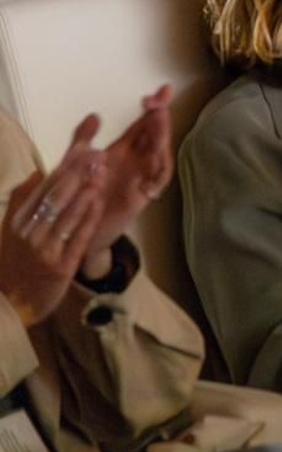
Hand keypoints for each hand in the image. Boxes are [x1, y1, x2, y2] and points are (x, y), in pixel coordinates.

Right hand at [0, 153, 104, 327]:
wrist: (11, 304)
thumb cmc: (15, 262)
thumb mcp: (13, 231)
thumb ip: (24, 202)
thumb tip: (37, 172)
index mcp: (18, 221)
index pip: (42, 189)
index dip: (64, 167)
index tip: (83, 148)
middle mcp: (28, 233)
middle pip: (55, 198)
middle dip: (77, 174)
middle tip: (97, 154)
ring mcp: (44, 251)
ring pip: (66, 216)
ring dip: (85, 192)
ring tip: (101, 172)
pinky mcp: (60, 267)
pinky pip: (76, 239)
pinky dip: (87, 219)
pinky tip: (98, 204)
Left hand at [79, 85, 173, 278]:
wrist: (78, 230)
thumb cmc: (83, 196)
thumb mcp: (77, 163)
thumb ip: (83, 139)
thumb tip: (94, 114)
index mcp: (123, 152)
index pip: (143, 124)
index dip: (153, 107)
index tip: (163, 88)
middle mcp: (137, 162)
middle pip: (155, 135)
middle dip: (160, 116)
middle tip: (160, 99)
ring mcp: (142, 178)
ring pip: (159, 154)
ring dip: (161, 136)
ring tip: (159, 118)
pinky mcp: (141, 196)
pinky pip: (157, 180)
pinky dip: (157, 167)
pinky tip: (158, 153)